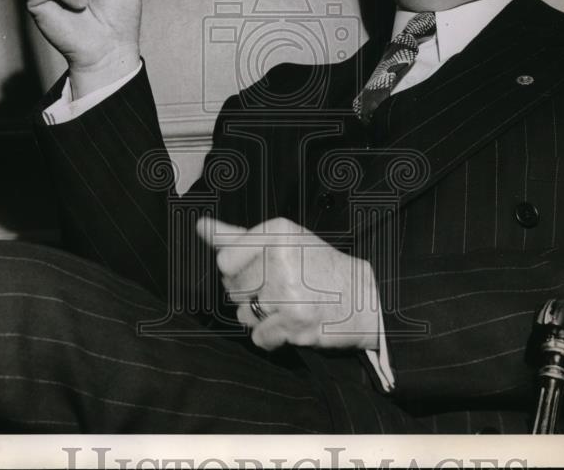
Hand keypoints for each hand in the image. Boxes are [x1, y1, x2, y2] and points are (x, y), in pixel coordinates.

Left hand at [196, 216, 380, 351]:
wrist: (362, 299)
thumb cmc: (318, 268)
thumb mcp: (282, 242)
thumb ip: (237, 236)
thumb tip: (201, 226)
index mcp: (277, 232)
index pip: (225, 260)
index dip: (239, 270)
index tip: (262, 268)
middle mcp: (282, 257)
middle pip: (233, 288)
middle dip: (252, 293)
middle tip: (282, 288)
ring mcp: (287, 290)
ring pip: (243, 314)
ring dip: (261, 317)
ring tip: (288, 304)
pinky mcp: (294, 320)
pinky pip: (258, 336)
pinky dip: (272, 336)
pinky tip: (292, 322)